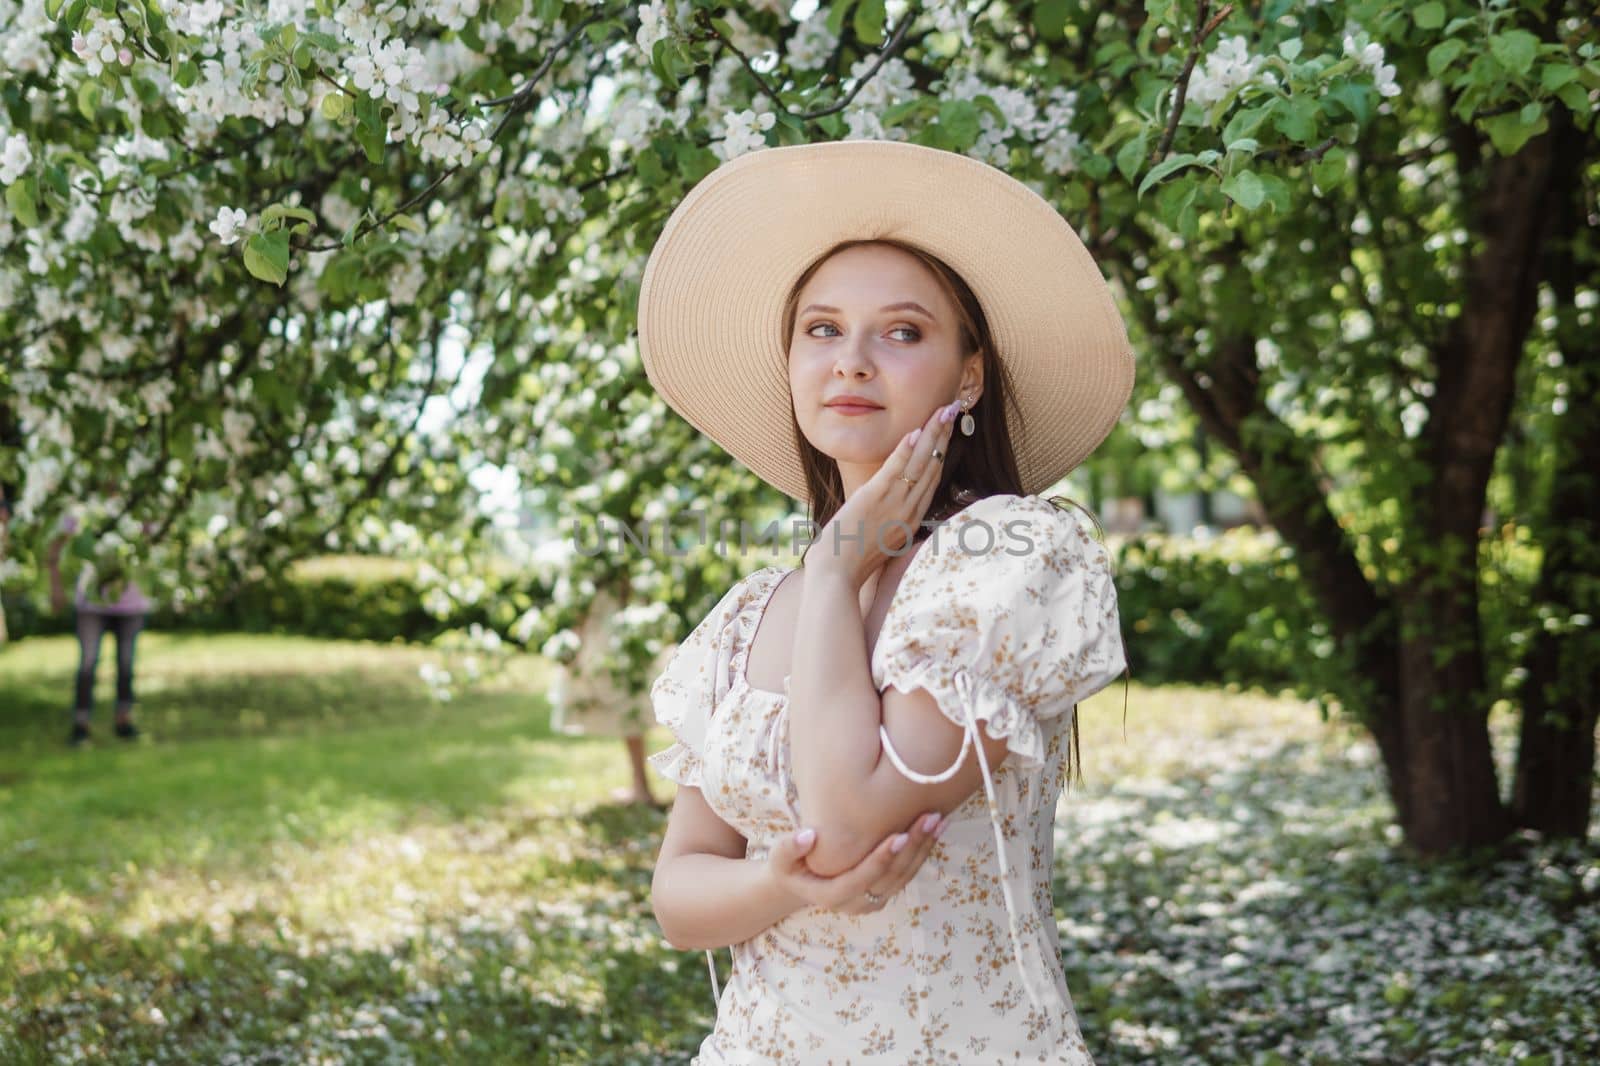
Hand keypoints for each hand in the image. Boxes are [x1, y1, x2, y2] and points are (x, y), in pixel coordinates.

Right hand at [764, 809, 948, 916]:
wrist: (801, 884)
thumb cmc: (790, 866)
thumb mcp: (779, 859)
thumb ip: (788, 848)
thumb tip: (808, 835)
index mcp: (831, 897)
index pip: (862, 879)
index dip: (881, 859)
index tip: (899, 836)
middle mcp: (856, 904)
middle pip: (891, 877)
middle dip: (913, 847)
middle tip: (930, 818)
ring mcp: (873, 900)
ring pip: (905, 876)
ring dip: (924, 848)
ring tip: (939, 819)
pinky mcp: (884, 892)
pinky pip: (907, 873)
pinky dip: (923, 851)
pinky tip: (935, 829)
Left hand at [802, 397, 962, 589]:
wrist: (836, 577)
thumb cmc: (850, 563)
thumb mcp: (879, 542)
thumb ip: (889, 525)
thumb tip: (888, 514)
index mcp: (911, 521)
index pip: (932, 481)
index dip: (942, 454)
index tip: (947, 432)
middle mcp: (909, 512)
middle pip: (933, 467)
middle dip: (944, 436)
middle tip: (952, 410)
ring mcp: (894, 505)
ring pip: (920, 464)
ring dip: (932, 434)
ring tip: (942, 411)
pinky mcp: (875, 499)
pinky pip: (895, 470)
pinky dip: (906, 450)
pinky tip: (915, 432)